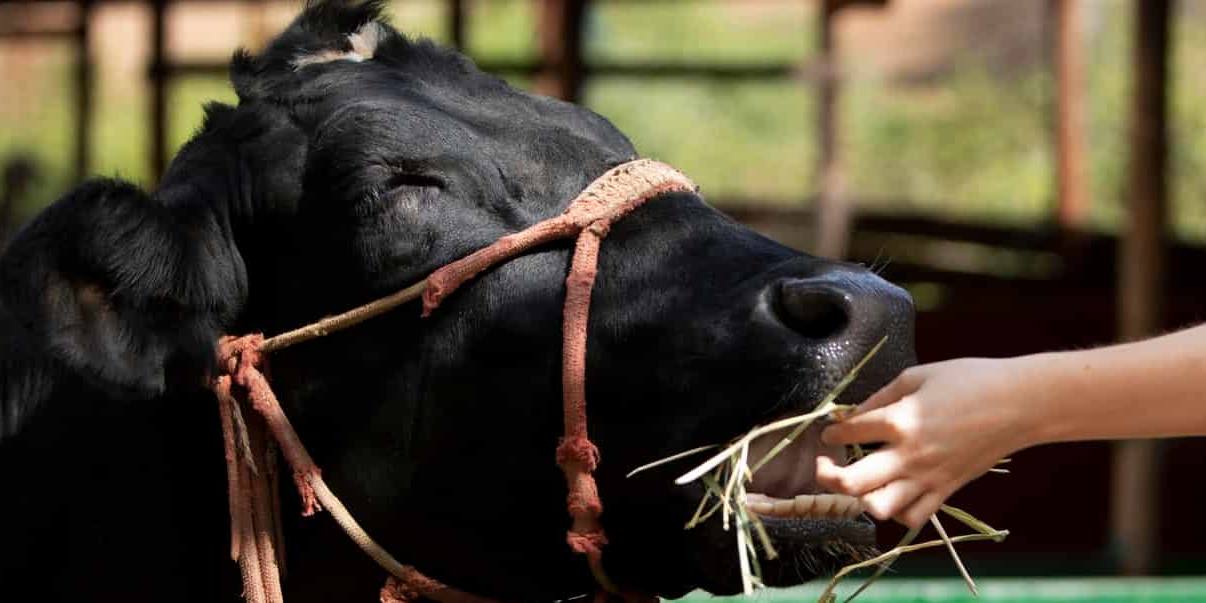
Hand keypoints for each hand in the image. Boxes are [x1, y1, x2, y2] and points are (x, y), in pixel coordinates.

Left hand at [815, 358, 1038, 528]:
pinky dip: (897, 511)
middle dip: (827, 476)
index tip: (830, 430)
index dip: (832, 431)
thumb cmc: (970, 381)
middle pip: (851, 483)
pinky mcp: (947, 490)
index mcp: (900, 420)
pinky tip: (892, 493)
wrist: (1019, 404)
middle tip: (824, 465)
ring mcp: (928, 478)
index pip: (849, 432)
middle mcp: (909, 455)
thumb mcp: (918, 376)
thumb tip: (852, 413)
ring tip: (859, 483)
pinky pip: (914, 516)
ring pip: (879, 509)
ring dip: (861, 499)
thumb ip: (881, 396)